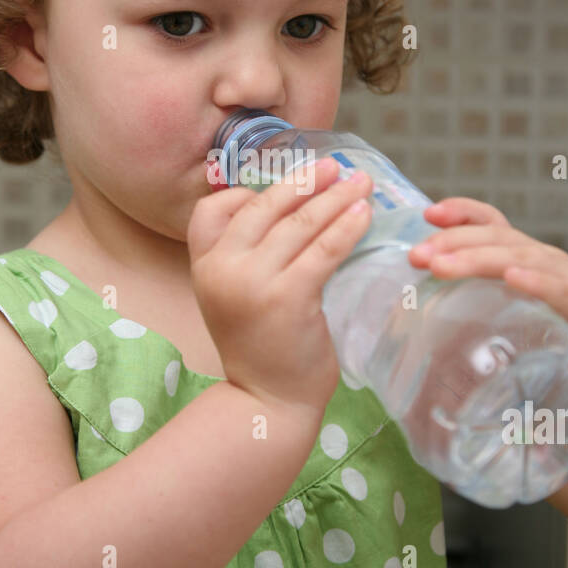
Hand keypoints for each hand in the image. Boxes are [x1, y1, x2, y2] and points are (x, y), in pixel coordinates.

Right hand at [187, 158, 372, 414]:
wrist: (267, 402)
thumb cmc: (261, 347)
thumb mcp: (234, 296)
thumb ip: (247, 257)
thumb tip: (291, 208)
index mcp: (203, 267)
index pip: (211, 210)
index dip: (246, 192)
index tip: (286, 187)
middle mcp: (222, 269)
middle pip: (262, 208)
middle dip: (302, 182)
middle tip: (333, 166)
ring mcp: (253, 283)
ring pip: (298, 224)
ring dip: (333, 197)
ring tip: (359, 182)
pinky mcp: (288, 298)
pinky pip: (323, 250)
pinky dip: (347, 227)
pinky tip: (364, 214)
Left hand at [407, 197, 567, 424]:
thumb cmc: (552, 351)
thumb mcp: (507, 324)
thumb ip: (471, 316)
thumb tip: (410, 321)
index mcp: (523, 260)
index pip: (491, 222)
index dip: (461, 212)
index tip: (427, 215)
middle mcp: (545, 262)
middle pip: (497, 238)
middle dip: (454, 242)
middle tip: (418, 256)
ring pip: (522, 258)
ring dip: (480, 258)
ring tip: (444, 266)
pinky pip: (561, 291)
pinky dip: (538, 282)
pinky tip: (514, 279)